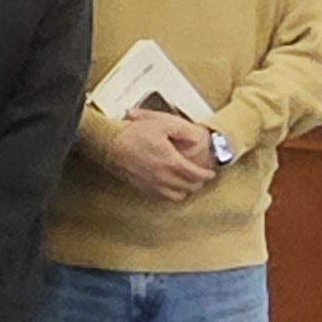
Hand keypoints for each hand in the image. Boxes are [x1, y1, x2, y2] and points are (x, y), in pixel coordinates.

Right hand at [101, 110, 219, 202]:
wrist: (110, 143)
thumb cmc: (134, 133)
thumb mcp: (162, 124)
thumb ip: (182, 131)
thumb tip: (196, 138)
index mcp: (171, 161)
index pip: (195, 174)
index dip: (206, 175)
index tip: (210, 173)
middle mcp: (163, 176)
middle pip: (188, 187)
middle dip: (198, 183)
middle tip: (202, 178)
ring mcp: (152, 184)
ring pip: (176, 196)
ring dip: (185, 191)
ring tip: (188, 184)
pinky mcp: (143, 187)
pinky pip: (162, 197)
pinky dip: (171, 194)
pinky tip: (171, 188)